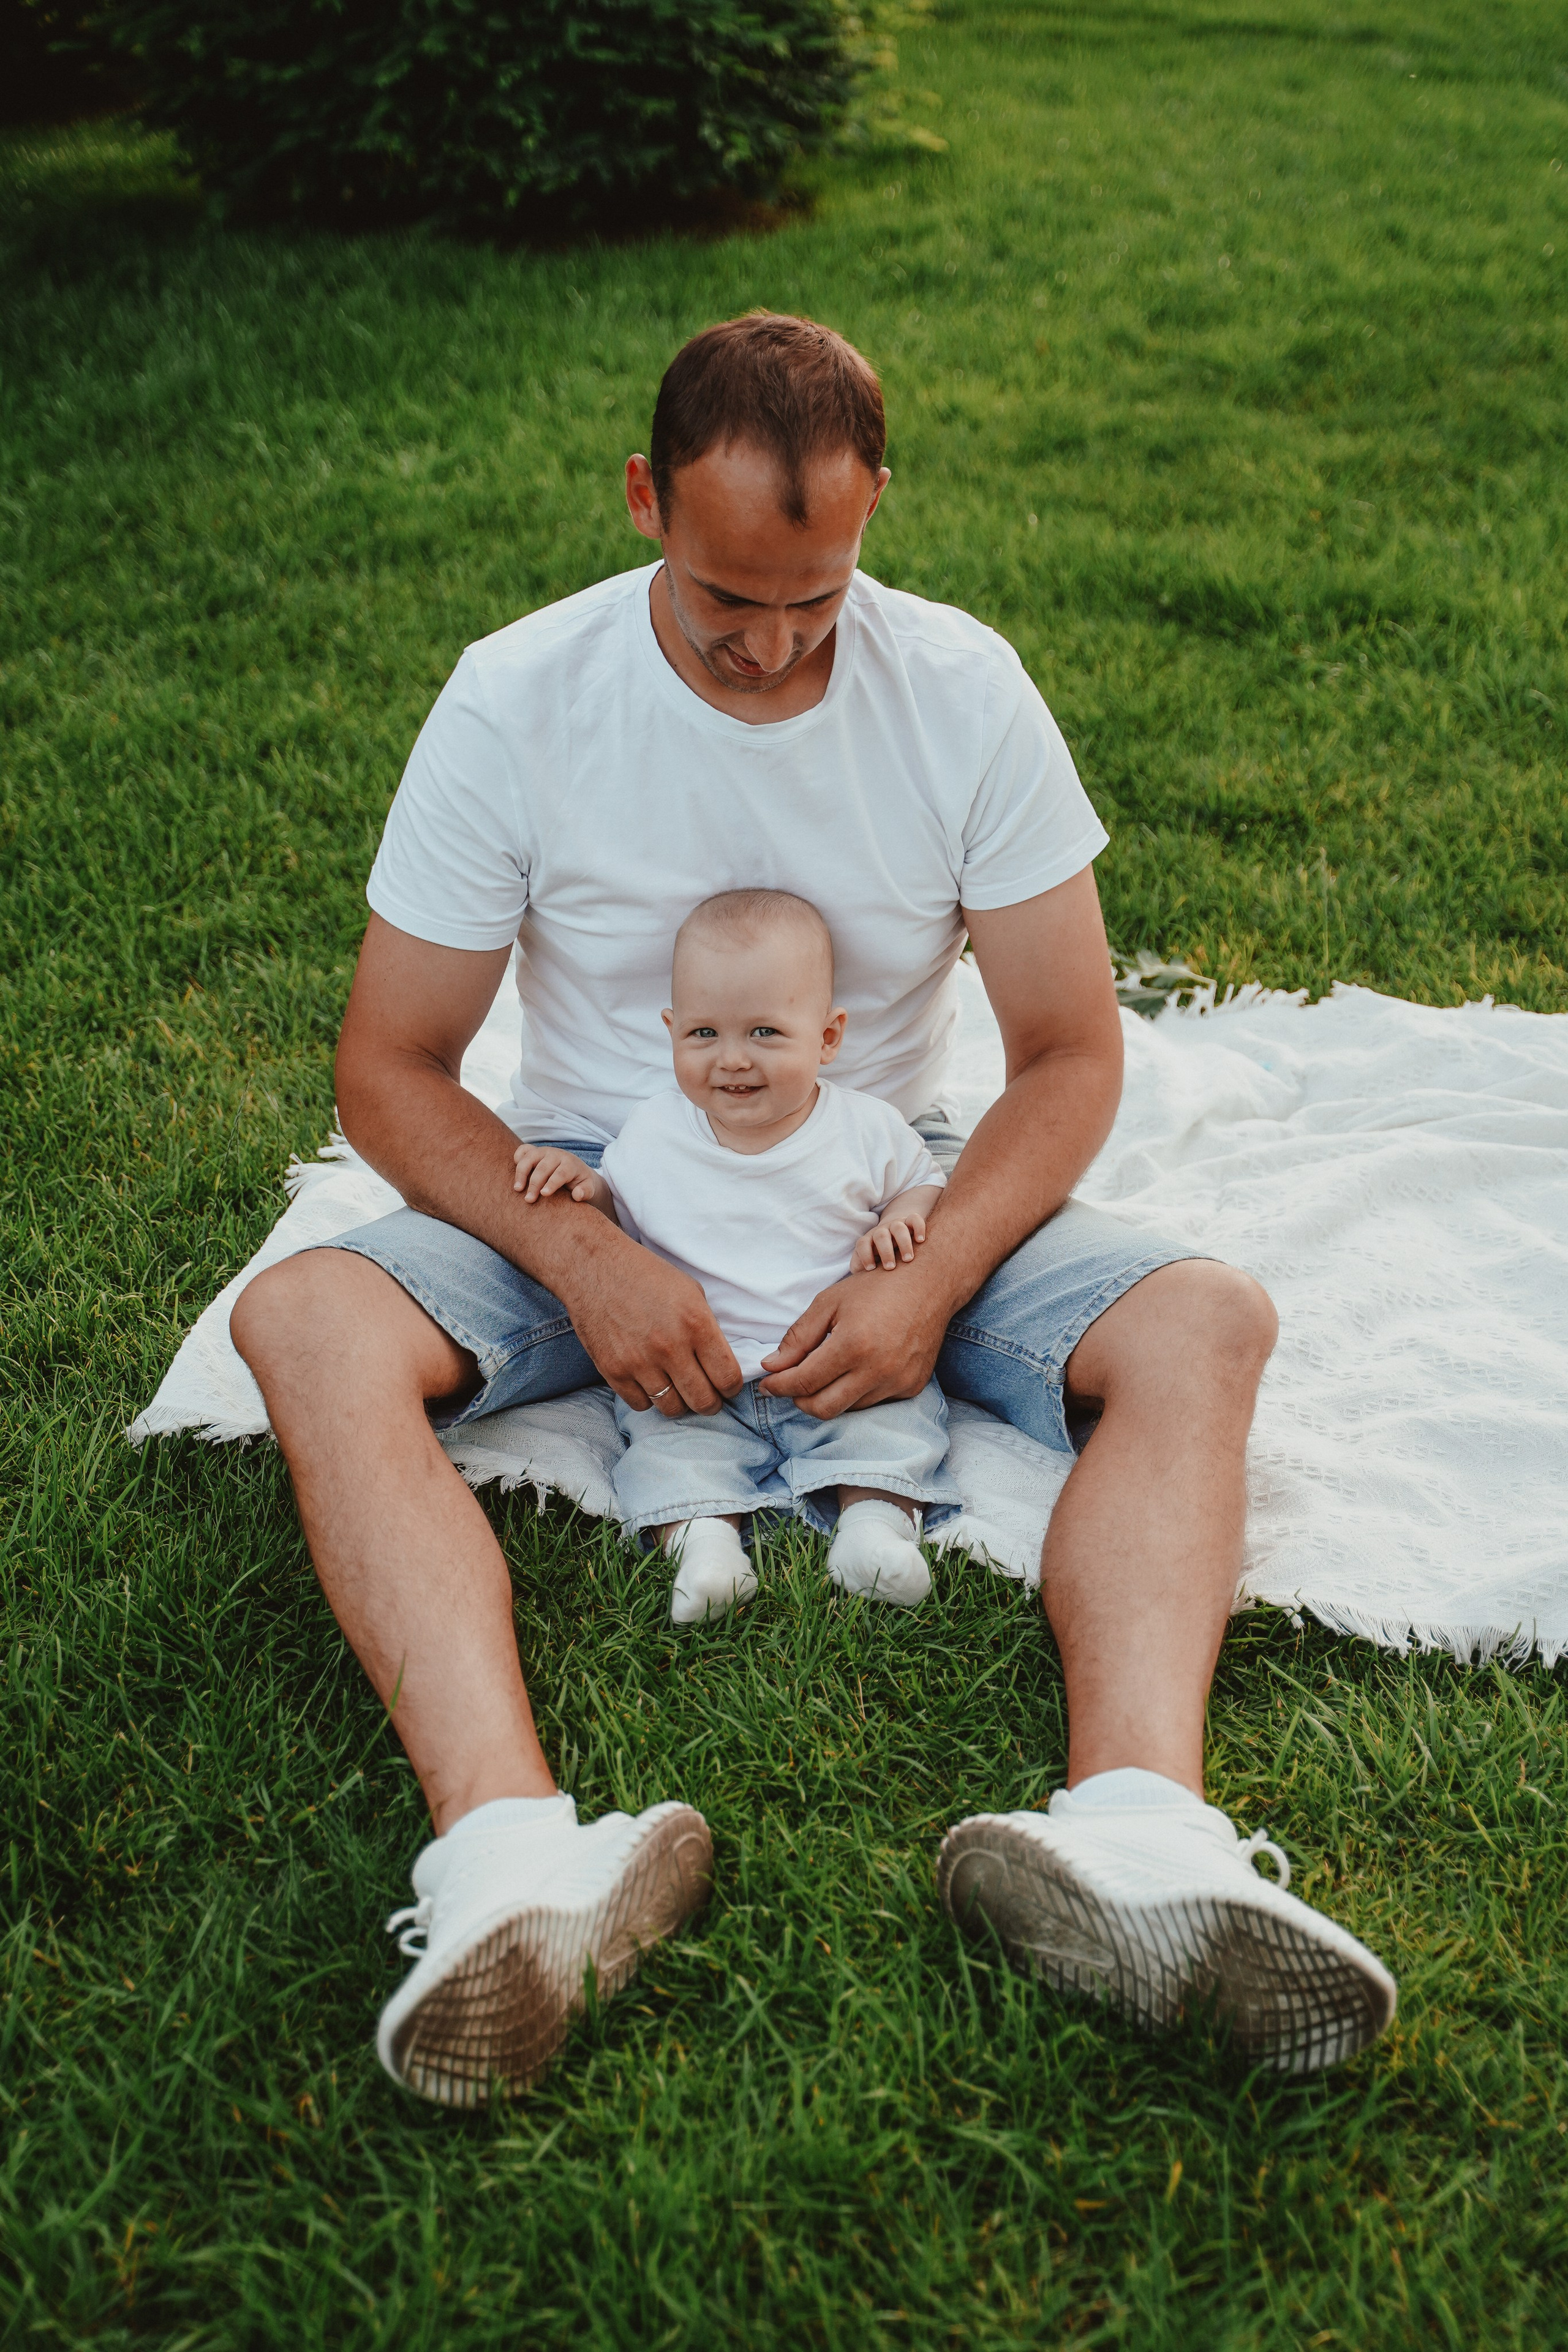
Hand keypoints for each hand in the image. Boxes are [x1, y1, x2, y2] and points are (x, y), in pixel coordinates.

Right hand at [512, 1143, 607, 1207]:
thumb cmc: (580, 1182)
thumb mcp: (588, 1188)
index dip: (552, 1183)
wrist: (575, 1170)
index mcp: (570, 1164)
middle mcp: (556, 1155)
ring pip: (530, 1157)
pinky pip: (523, 1149)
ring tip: (517, 1189)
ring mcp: (543, 1151)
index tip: (544, 1194)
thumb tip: (577, 1195)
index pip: (561, 1173)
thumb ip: (586, 1192)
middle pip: (543, 1167)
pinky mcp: (534, 1151)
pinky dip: (517, 1157)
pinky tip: (514, 1174)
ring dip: (521, 1173)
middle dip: (535, 1183)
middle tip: (529, 1200)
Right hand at [561, 1231, 742, 1418]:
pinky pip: (641, 1404)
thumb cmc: (646, 1275)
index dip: (731, 1388)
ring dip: (679, 1402)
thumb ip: (707, 1329)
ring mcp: (639, 1362)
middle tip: (706, 1395)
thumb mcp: (691, 1292)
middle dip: (710, 1402)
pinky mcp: (612, 1371)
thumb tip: (718, 1363)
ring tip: (676, 1387)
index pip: (727, 1377)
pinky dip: (648, 1398)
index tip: (726, 1387)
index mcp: (696, 1324)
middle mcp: (670, 1347)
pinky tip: (649, 1381)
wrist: (594, 1266)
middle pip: (703, 1401)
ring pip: (672, 1409)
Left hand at [757, 1257, 954, 1419]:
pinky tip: (854, 1370)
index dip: (778, 1386)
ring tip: (824, 1371)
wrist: (930, 1283)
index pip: (804, 1382)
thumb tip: (770, 1367)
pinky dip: (855, 1393)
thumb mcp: (829, 1303)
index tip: (767, 1384)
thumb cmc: (876, 1287)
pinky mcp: (911, 1387)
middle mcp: (877, 1370)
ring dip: (828, 1396)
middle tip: (790, 1383)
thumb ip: (797, 1338)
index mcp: (853, 1345)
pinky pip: (873, 1402)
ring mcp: (898, 1382)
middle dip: (799, 1399)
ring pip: (847, 1408)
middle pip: (823, 1408)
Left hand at [851, 1210, 927, 1271]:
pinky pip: (915, 1220)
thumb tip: (858, 1279)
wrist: (894, 1235)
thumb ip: (860, 1268)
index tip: (871, 1269)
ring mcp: (896, 1225)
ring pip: (899, 1228)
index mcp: (869, 1241)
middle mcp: (882, 1231)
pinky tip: (921, 1241)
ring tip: (908, 1259)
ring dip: (903, 1243)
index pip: (863, 1244)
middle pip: (881, 1236)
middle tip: (890, 1267)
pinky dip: (919, 1228)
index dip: (865, 1255)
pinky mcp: (910, 1222)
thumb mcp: (869, 1261)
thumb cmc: (880, 1256)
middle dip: (885, 1252)